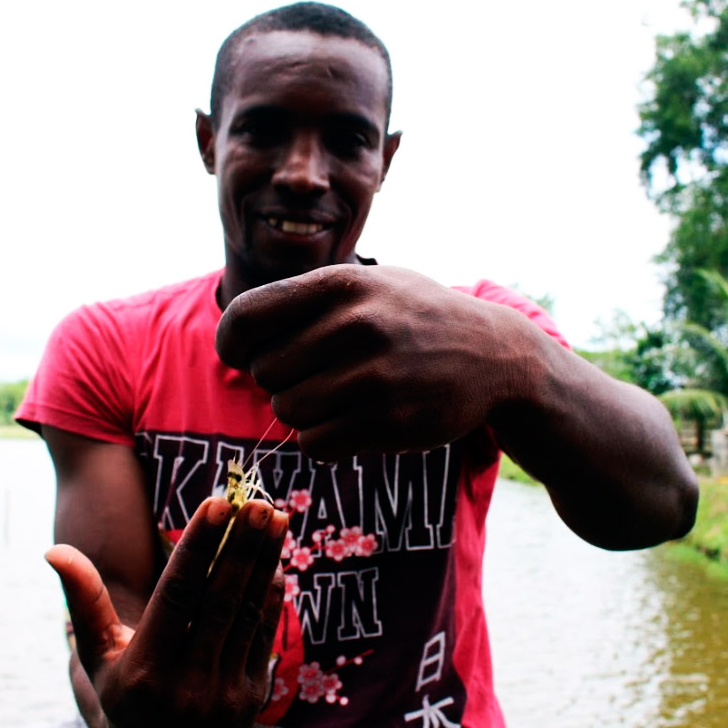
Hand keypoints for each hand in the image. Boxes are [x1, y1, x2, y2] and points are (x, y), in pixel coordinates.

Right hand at [46, 498, 287, 727]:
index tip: (217, 502)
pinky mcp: (252, 696)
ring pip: (249, 614)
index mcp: (145, 670)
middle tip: (258, 502)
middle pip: (220, 602)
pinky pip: (265, 634)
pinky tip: (276, 559)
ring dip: (264, 563)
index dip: (199, 547)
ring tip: (276, 517)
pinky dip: (271, 595)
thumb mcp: (97, 657)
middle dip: (241, 548)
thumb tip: (55, 550)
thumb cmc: (124, 697)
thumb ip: (84, 601)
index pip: (177, 596)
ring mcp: (224, 693)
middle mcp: (187, 685)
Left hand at [216, 265, 539, 461]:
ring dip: (302, 413)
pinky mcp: (392, 422)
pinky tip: (350, 423)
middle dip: (279, 381)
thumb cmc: (414, 318)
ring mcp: (377, 375)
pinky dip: (323, 440)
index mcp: (343, 283)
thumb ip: (306, 299)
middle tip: (312, 376)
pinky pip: (317, 444)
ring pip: (288, 412)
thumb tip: (234, 334)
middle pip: (265, 373)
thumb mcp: (369, 283)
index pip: (246, 317)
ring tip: (335, 398)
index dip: (232, 343)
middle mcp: (358, 325)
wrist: (494, 355)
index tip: (244, 354)